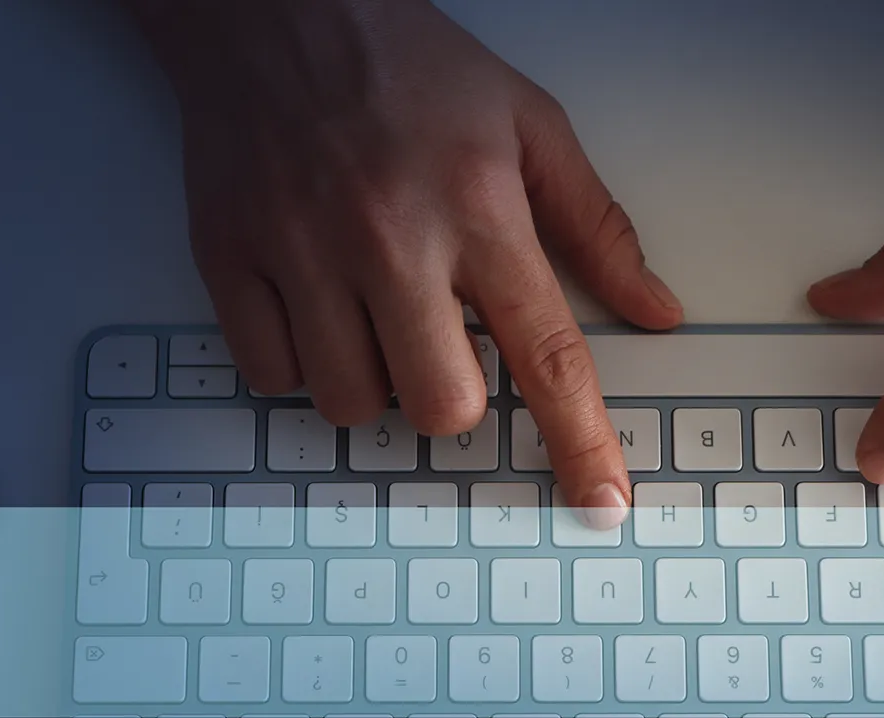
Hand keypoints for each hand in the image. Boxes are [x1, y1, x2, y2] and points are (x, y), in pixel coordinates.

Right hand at [127, 0, 681, 524]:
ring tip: (374, 309)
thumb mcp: (528, 124)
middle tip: (442, 338)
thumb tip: (656, 311)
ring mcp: (301, 251)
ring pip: (351, 404)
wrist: (276, 10)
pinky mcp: (228, 257)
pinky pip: (272, 375)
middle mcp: (391, 236)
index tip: (603, 502)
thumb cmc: (409, 67)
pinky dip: (300, 361)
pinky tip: (316, 303)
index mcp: (479, 207)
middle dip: (453, 397)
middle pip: (441, 406)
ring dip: (374, 381)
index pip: (546, 354)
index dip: (581, 442)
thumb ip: (596, 226)